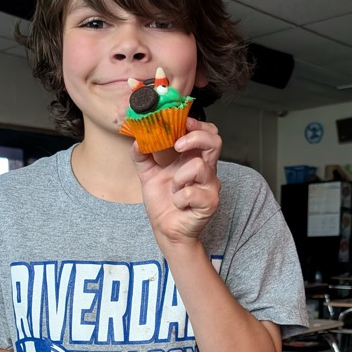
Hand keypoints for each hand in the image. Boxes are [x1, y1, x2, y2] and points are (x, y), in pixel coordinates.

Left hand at [131, 117, 221, 247]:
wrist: (166, 231)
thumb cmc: (163, 203)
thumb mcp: (148, 175)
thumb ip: (142, 156)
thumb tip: (137, 139)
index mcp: (193, 159)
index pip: (206, 133)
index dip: (197, 124)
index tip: (182, 121)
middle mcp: (206, 170)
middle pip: (214, 141)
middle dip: (195, 137)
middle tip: (177, 145)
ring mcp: (210, 186)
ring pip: (199, 166)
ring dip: (179, 177)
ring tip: (173, 189)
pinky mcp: (210, 202)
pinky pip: (192, 192)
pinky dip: (179, 198)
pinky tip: (178, 204)